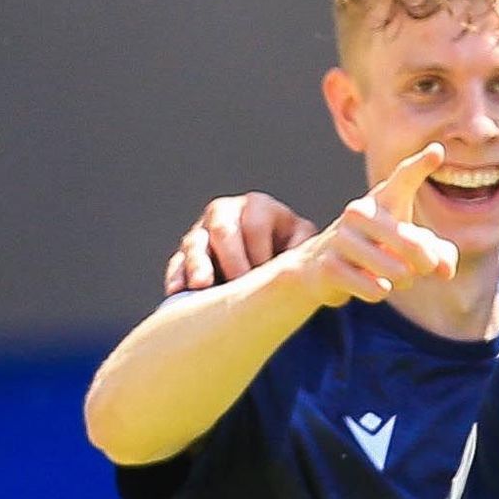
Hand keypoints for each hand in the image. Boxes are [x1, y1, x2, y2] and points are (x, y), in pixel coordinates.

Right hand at [167, 191, 316, 294]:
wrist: (269, 258)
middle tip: (239, 283)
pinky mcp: (187, 253)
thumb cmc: (289, 249)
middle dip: (230, 258)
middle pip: (222, 229)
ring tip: (201, 286)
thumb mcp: (302, 243)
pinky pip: (177, 261)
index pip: (255, 225)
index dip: (260, 252)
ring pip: (195, 242)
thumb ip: (308, 250)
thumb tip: (322, 269)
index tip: (266, 277)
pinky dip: (177, 276)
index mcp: (259, 207)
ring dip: (197, 264)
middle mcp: (228, 212)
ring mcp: (204, 231)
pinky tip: (176, 291)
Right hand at [279, 144, 460, 306]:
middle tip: (426, 268)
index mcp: (382, 199)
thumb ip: (437, 253)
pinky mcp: (330, 265)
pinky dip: (381, 292)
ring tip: (397, 277)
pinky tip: (374, 286)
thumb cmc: (377, 249)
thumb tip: (445, 269)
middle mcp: (359, 211)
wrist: (322, 268)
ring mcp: (341, 237)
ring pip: (395, 270)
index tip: (437, 152)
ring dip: (404, 280)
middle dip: (425, 261)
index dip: (420, 166)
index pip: (403, 179)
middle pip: (410, 242)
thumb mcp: (409, 247)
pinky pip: (375, 288)